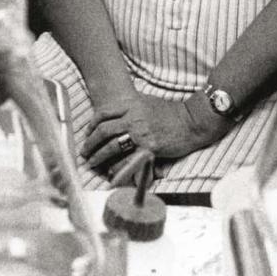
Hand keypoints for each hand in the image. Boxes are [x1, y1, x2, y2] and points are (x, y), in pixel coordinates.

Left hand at [82, 93, 223, 172]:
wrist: (191, 120)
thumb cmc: (170, 112)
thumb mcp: (147, 102)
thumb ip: (131, 107)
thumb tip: (115, 115)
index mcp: (131, 104)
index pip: (103, 113)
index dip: (91, 125)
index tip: (87, 134)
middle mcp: (133, 117)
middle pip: (104, 130)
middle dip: (90, 143)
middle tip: (85, 152)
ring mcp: (141, 133)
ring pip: (112, 146)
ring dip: (99, 156)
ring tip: (92, 163)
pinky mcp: (149, 147)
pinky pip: (128, 160)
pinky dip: (117, 168)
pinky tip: (111, 173)